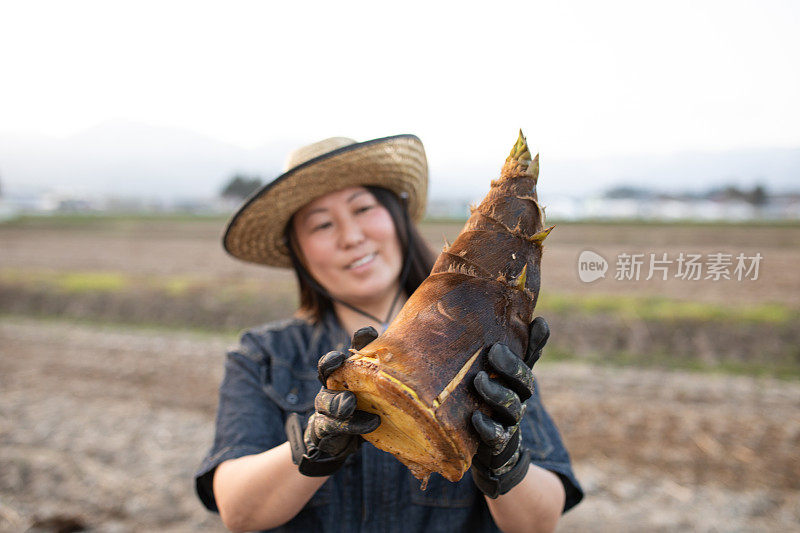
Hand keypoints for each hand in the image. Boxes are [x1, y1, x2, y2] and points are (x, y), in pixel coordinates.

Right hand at [285, 327, 380, 476]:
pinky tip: (371, 423)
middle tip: (338, 360)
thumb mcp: (380, 393)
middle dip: (331, 363)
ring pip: (327, 400)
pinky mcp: (325, 427)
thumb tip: (426, 364)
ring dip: (339, 402)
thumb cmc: (368, 410)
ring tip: (350, 403)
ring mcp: (326, 406)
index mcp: (348, 371)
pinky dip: (353, 425)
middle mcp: (333, 384)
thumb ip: (392, 380)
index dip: (359, 341)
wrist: (341, 441)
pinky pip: (334, 425)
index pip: (354, 349)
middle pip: (327, 369)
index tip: (369, 332)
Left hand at [470, 317, 548, 497]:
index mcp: (517, 379)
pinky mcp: (496, 443)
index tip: (539, 322)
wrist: (490, 452)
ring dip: (495, 393)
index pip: (531, 357)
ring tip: (478, 380)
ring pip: (511, 406)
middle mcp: (518, 397)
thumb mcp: (492, 376)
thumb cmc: (487, 403)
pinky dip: (486, 427)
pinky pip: (495, 435)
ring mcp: (508, 421)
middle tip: (494, 351)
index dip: (538, 341)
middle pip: (524, 382)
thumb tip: (505, 314)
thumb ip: (499, 353)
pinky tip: (475, 417)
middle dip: (511, 367)